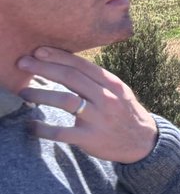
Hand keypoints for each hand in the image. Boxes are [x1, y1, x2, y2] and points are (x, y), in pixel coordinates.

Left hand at [17, 46, 158, 163]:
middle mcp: (106, 98)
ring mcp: (98, 118)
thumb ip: (96, 80)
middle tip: (22, 63)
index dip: (59, 56)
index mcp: (112, 84)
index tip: (38, 51)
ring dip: (40, 93)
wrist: (143, 142)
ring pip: (65, 100)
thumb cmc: (123, 112)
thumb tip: (65, 64)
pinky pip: (62, 132)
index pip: (82, 65)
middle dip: (44, 68)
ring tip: (23, 91)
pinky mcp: (90, 138)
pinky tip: (31, 125)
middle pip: (71, 77)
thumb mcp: (118, 91)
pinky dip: (43, 129)